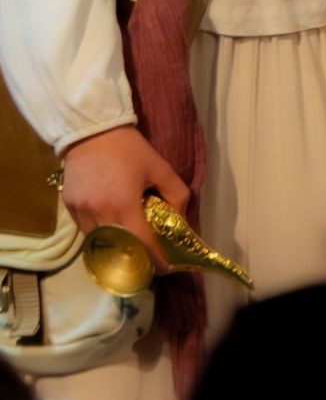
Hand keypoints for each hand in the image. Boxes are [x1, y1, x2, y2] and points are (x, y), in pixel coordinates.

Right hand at [60, 125, 189, 270]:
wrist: (92, 131)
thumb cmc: (130, 149)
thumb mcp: (161, 168)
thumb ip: (176, 194)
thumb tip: (181, 219)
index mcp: (124, 205)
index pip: (141, 244)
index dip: (155, 260)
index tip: (166, 268)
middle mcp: (100, 213)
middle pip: (119, 249)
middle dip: (136, 258)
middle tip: (150, 261)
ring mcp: (81, 212)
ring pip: (100, 242)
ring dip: (116, 248)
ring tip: (132, 248)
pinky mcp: (69, 207)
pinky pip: (86, 230)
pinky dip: (101, 235)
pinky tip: (113, 231)